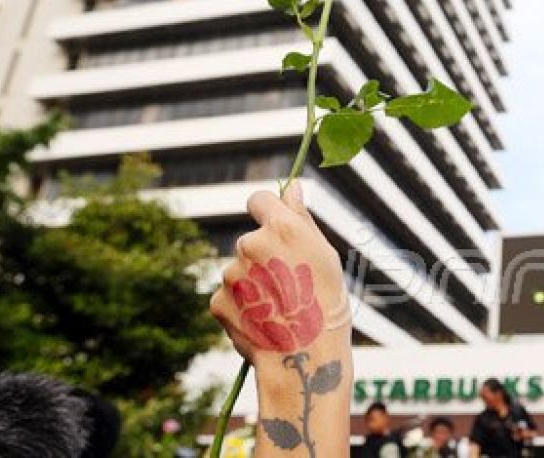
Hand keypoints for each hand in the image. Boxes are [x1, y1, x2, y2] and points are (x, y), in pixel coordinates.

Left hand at [210, 183, 349, 364]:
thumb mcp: (324, 255)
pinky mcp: (217, 301)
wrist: (305, 357)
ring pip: (240, 271)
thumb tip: (292, 186)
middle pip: (252, 241)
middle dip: (265, 258)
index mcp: (280, 227)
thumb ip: (301, 217)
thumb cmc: (326, 304)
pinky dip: (243, 306)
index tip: (276, 227)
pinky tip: (264, 321)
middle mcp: (250, 245)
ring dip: (255, 284)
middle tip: (289, 286)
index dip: (268, 212)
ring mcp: (230, 274)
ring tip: (279, 308)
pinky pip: (230, 296)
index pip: (259, 200)